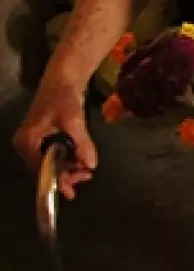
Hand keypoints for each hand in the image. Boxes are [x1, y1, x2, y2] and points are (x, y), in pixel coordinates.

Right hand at [12, 80, 98, 199]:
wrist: (63, 78)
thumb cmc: (64, 97)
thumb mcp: (74, 120)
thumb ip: (82, 143)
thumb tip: (91, 164)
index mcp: (27, 141)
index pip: (41, 169)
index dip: (57, 181)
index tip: (71, 192)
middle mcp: (26, 144)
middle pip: (44, 168)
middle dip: (66, 174)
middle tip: (86, 176)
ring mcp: (34, 141)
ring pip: (50, 162)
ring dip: (68, 167)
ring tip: (86, 170)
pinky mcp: (43, 137)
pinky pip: (53, 154)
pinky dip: (67, 158)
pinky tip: (80, 160)